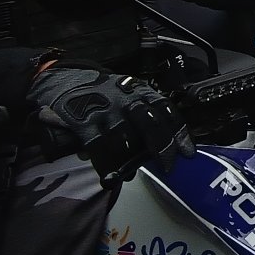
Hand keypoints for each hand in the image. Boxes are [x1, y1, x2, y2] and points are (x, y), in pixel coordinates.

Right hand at [29, 65, 193, 183]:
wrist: (67, 79)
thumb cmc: (105, 92)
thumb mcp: (129, 92)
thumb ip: (143, 115)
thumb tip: (156, 149)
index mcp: (142, 92)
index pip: (167, 111)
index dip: (179, 133)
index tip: (187, 153)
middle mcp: (127, 100)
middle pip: (151, 125)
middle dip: (162, 148)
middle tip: (167, 167)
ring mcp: (106, 110)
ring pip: (126, 139)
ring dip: (131, 160)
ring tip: (131, 172)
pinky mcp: (84, 121)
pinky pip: (99, 147)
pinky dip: (106, 164)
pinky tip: (109, 176)